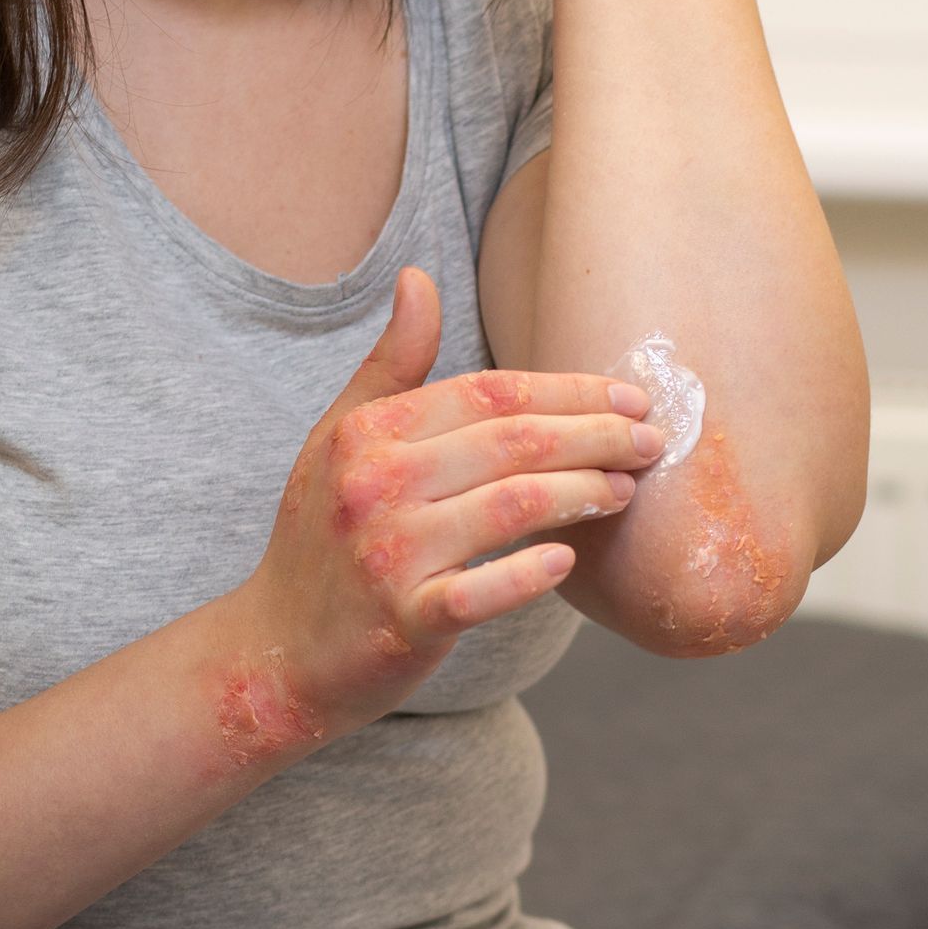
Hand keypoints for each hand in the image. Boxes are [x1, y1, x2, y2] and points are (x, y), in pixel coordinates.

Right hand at [232, 266, 661, 750]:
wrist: (275, 650)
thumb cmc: (321, 537)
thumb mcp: (339, 438)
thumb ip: (390, 364)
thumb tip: (418, 278)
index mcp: (368, 433)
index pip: (488, 393)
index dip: (569, 390)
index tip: (630, 396)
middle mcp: (375, 485)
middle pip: (511, 443)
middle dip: (596, 436)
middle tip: (652, 441)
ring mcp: (389, 555)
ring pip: (510, 507)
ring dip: (582, 494)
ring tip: (627, 491)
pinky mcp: (403, 622)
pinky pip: (480, 593)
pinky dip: (529, 575)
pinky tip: (567, 560)